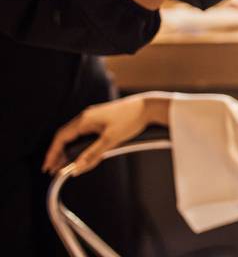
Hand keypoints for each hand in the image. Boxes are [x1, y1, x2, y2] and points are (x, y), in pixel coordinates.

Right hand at [42, 93, 170, 175]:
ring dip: (70, 151)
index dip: (53, 153)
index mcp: (85, 120)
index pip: (61, 138)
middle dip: (59, 154)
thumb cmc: (131, 120)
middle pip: (66, 137)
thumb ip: (92, 154)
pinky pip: (86, 134)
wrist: (149, 107)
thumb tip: (77, 168)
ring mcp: (94, 118)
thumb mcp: (111, 140)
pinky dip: (80, 146)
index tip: (47, 166)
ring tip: (66, 166)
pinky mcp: (102, 120)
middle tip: (54, 170)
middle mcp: (86, 117)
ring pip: (76, 136)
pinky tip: (83, 155)